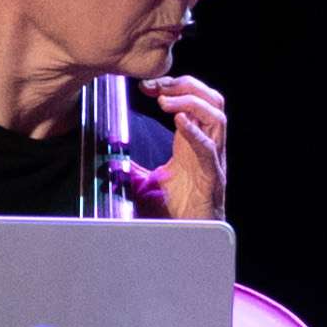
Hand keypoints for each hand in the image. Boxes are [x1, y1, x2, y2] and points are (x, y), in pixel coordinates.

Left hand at [122, 74, 229, 221]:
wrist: (187, 240)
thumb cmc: (174, 214)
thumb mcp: (147, 185)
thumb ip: (132, 171)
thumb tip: (109, 163)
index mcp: (193, 144)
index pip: (193, 102)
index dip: (173, 87)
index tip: (147, 86)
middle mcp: (207, 147)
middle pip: (211, 101)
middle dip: (186, 86)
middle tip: (158, 86)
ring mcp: (213, 160)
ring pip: (217, 117)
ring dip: (192, 102)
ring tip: (166, 100)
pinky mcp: (213, 177)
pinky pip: (210, 148)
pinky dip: (196, 132)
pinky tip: (179, 121)